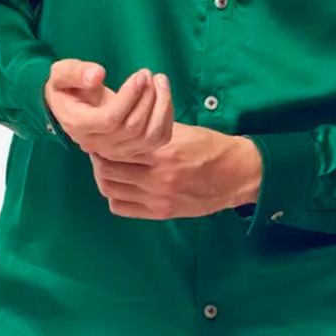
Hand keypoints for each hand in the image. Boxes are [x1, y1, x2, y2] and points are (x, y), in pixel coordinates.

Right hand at [43, 59, 172, 155]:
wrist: (72, 106)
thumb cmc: (67, 87)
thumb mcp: (61, 74)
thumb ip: (75, 72)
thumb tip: (97, 75)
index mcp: (78, 125)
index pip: (109, 119)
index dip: (129, 97)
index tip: (140, 75)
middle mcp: (98, 144)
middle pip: (133, 127)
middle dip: (148, 97)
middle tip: (149, 73)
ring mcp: (116, 151)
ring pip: (150, 136)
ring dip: (161, 105)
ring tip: (160, 80)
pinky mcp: (133, 150)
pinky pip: (159, 139)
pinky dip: (167, 116)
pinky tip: (163, 94)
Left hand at [89, 122, 261, 220]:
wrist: (237, 174)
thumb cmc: (211, 147)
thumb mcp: (182, 131)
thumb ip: (153, 131)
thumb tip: (126, 122)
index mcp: (162, 152)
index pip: (115, 148)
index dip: (102, 141)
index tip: (101, 135)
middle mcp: (157, 177)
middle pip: (107, 170)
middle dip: (98, 158)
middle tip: (100, 151)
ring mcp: (158, 198)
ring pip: (111, 190)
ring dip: (105, 177)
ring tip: (109, 167)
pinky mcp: (162, 212)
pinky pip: (123, 208)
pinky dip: (115, 196)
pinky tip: (121, 185)